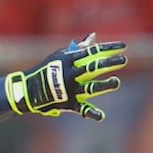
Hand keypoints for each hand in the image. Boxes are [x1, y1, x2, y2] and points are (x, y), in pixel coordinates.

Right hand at [5, 33, 126, 120]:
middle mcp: (70, 74)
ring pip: (90, 87)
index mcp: (69, 60)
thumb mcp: (60, 56)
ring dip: (104, 85)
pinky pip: (82, 109)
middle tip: (124, 60)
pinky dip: (92, 114)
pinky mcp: (68, 103)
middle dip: (110, 63)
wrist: (28, 90)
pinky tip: (102, 116)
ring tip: (116, 82)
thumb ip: (79, 48)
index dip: (109, 48)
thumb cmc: (46, 69)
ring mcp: (70, 90)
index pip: (93, 51)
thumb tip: (93, 37)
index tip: (123, 47)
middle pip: (93, 67)